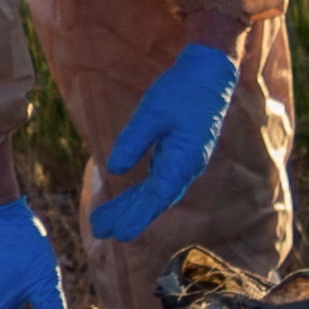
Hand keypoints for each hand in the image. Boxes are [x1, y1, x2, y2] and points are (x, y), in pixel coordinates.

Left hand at [86, 40, 243, 244]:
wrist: (210, 73)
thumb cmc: (181, 90)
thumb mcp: (151, 113)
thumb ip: (133, 141)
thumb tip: (113, 169)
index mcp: (182, 160)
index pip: (157, 197)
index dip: (136, 217)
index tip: (118, 234)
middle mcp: (186, 167)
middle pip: (154, 200)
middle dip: (126, 216)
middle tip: (98, 230)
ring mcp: (184, 161)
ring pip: (155, 192)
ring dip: (131, 206)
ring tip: (104, 220)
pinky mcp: (179, 153)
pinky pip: (158, 180)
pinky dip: (141, 193)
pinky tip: (126, 200)